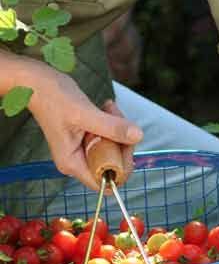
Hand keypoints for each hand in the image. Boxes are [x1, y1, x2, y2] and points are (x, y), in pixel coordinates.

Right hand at [24, 59, 142, 188]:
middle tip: (118, 119)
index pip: (105, 183)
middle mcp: (77, 161)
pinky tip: (107, 107)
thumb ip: (111, 127)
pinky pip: (110, 137)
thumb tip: (138, 136)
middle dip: (122, 143)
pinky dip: (113, 123)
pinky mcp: (87, 138)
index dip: (121, 168)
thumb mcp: (84, 113)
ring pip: (115, 149)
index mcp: (72, 164)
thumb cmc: (51, 96)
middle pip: (114, 165)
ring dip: (119, 129)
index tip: (126, 145)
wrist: (35, 80)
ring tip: (110, 108)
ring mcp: (83, 150)